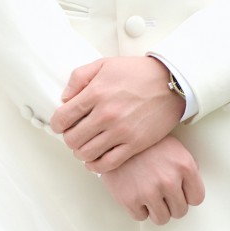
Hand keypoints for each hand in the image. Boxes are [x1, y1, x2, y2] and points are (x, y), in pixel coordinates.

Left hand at [51, 56, 183, 171]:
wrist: (171, 83)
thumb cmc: (138, 72)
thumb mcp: (104, 64)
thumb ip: (79, 78)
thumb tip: (65, 99)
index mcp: (95, 93)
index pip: (62, 118)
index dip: (57, 124)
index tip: (61, 125)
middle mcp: (106, 114)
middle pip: (72, 139)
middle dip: (69, 139)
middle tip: (75, 135)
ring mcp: (121, 131)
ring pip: (86, 154)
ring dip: (81, 152)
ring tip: (85, 146)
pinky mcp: (135, 144)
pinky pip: (107, 163)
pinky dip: (96, 165)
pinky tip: (95, 160)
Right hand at [97, 134, 205, 225]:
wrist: (113, 138)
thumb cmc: (144, 143)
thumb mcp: (173, 147)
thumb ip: (185, 166)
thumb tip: (190, 186)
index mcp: (185, 166)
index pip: (196, 198)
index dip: (186, 196)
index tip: (179, 192)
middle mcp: (169, 180)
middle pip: (180, 211)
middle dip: (171, 204)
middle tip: (162, 194)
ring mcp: (149, 191)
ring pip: (162, 219)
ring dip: (156, 210)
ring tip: (148, 195)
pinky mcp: (130, 199)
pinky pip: (140, 217)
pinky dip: (137, 208)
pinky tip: (134, 192)